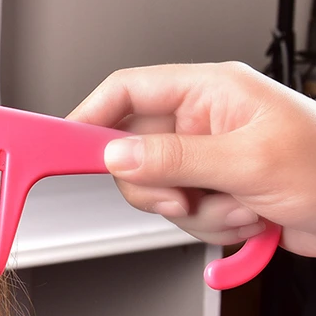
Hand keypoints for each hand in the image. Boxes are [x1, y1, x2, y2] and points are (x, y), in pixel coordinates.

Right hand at [67, 62, 315, 256]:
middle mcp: (202, 122)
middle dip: (156, 185)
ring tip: (238, 206)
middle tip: (183, 195)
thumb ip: (175, 157)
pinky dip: (210, 225)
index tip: (66, 144)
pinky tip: (248, 217)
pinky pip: (182, 213)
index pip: (128, 90)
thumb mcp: (249, 161)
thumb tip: (119, 155)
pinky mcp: (215, 191)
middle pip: (133, 150)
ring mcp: (207, 159)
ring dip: (193, 211)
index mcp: (209, 91)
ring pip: (156, 190)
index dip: (92, 115)